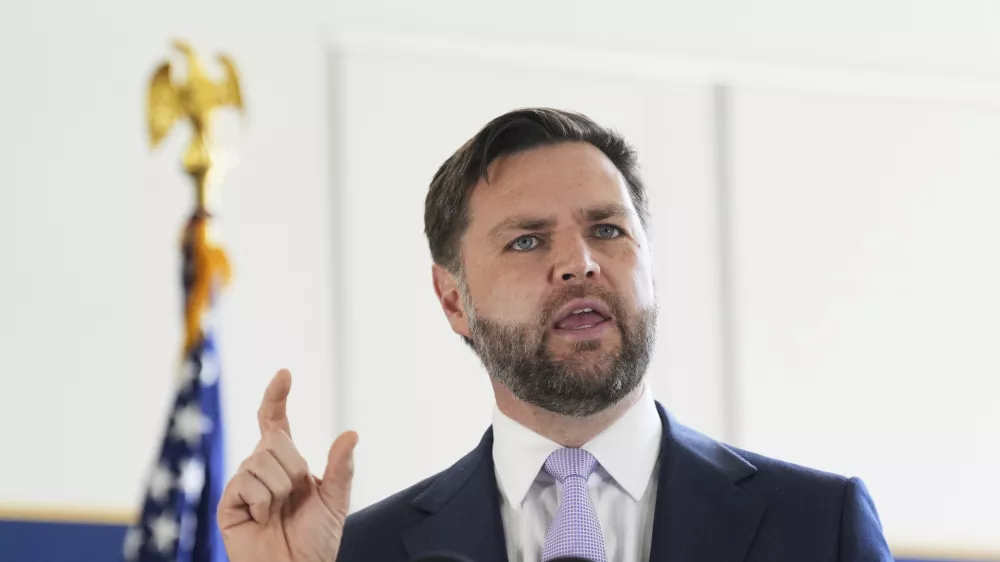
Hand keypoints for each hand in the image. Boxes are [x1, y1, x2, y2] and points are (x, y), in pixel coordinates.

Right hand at [218, 369, 358, 561]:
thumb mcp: (335, 501)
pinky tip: (262, 519)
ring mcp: (242, 484)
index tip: (284, 374)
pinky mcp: (229, 502)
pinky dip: (263, 502)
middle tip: (296, 496)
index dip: (277, 396)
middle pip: (274, 440)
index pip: (275, 421)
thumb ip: (341, 468)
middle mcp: (261, 467)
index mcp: (287, 463)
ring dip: (280, 488)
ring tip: (278, 512)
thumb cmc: (314, 540)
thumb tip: (351, 434)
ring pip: (260, 460)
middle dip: (293, 467)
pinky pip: (246, 482)